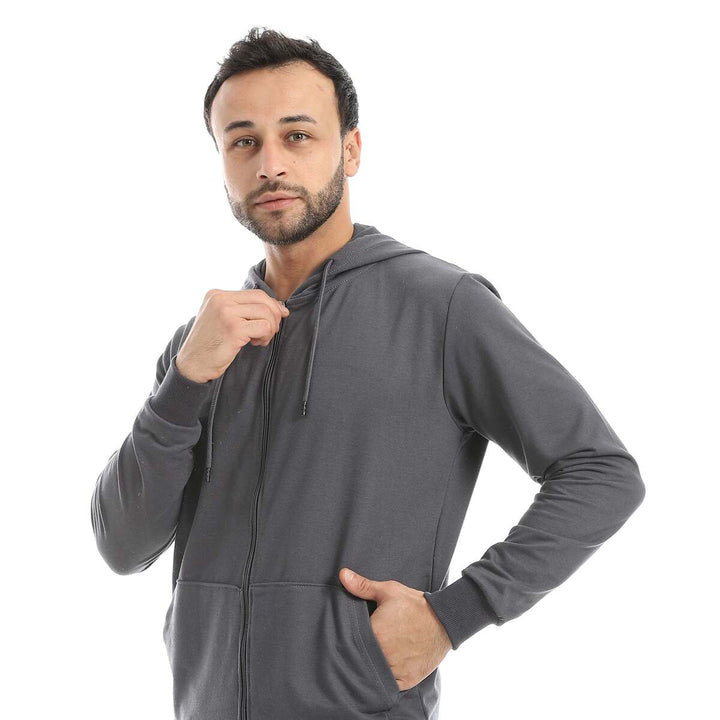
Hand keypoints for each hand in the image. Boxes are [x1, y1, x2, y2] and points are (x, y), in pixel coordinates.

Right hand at [176, 288, 289, 382]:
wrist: (192, 365)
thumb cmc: (210, 344)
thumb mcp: (221, 319)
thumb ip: (241, 309)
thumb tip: (278, 307)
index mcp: (216, 295)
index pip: (255, 293)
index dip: (272, 305)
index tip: (280, 316)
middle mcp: (220, 300)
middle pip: (262, 300)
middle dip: (274, 316)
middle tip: (271, 331)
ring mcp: (226, 313)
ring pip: (266, 313)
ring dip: (270, 329)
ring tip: (259, 340)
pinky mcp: (233, 329)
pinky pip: (264, 327)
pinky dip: (265, 336)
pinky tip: (255, 343)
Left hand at [338, 567, 451, 691]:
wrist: (444, 620)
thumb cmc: (415, 604)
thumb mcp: (388, 591)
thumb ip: (362, 586)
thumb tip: (342, 574)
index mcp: (374, 634)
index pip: (353, 641)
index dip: (352, 639)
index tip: (354, 636)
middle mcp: (383, 655)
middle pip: (363, 658)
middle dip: (362, 653)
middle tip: (367, 645)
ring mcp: (395, 670)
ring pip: (375, 673)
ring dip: (373, 667)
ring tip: (376, 656)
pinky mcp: (406, 681)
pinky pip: (389, 685)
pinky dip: (387, 679)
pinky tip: (387, 667)